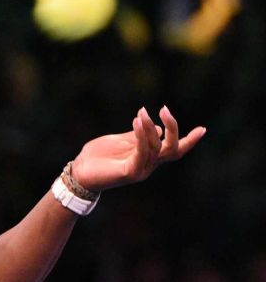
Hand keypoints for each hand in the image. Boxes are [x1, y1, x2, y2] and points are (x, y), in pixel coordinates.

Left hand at [71, 106, 205, 190]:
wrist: (78, 172)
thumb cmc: (97, 156)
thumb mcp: (120, 140)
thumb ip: (138, 134)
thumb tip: (158, 129)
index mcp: (148, 157)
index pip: (174, 150)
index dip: (189, 140)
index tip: (204, 128)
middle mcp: (148, 165)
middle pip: (172, 149)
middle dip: (173, 128)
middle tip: (164, 108)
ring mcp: (140, 170)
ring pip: (156, 148)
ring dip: (150, 128)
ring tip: (141, 113)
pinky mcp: (129, 172)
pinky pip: (142, 153)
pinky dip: (142, 136)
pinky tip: (137, 122)